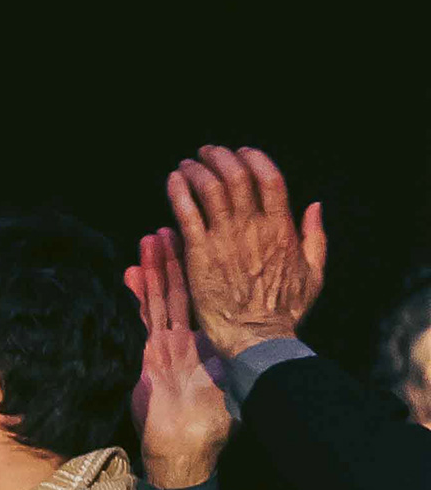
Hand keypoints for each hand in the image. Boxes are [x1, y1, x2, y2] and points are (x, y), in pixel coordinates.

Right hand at [126, 226, 232, 486]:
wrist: (184, 445)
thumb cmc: (209, 426)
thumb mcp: (231, 391)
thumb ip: (235, 369)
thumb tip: (257, 356)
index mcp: (200, 347)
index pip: (198, 305)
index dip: (194, 278)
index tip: (194, 252)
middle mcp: (180, 341)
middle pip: (177, 293)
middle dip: (171, 263)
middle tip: (166, 232)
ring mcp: (165, 345)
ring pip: (162, 298)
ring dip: (156, 268)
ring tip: (151, 238)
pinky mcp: (151, 352)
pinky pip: (148, 316)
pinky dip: (142, 293)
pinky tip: (134, 272)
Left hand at [165, 144, 324, 357]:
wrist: (255, 337)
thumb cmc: (285, 309)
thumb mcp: (314, 272)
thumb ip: (315, 236)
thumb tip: (315, 205)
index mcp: (282, 230)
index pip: (270, 179)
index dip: (255, 159)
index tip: (243, 152)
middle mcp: (253, 229)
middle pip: (236, 176)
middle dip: (221, 157)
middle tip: (208, 152)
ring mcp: (225, 240)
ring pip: (209, 189)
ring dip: (197, 170)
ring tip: (188, 164)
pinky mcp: (199, 254)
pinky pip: (186, 213)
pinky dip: (178, 191)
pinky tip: (173, 180)